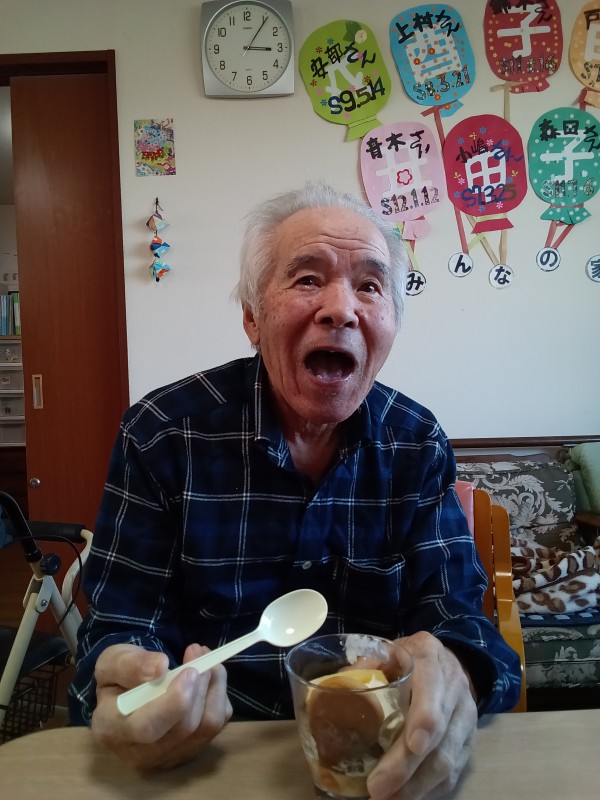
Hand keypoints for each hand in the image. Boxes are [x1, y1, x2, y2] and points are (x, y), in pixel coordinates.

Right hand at [91, 642, 232, 770]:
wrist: (127, 695)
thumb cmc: (118, 677)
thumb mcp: (112, 661)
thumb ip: (131, 664)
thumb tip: (160, 667)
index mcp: (113, 730)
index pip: (147, 729)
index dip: (174, 702)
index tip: (189, 671)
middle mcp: (141, 753)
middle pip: (184, 728)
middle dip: (199, 685)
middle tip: (198, 650)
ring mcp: (169, 756)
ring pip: (207, 726)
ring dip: (213, 686)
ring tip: (205, 659)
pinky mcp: (191, 750)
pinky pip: (218, 723)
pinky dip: (219, 694)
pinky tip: (208, 676)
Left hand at [367, 632, 476, 799]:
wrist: (446, 662)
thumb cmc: (406, 658)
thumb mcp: (386, 651)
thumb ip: (365, 667)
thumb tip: (337, 691)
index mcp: (430, 657)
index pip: (432, 684)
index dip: (425, 716)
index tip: (413, 744)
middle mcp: (454, 686)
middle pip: (439, 732)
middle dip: (408, 765)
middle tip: (378, 788)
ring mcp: (465, 717)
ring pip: (448, 759)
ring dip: (416, 785)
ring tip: (387, 799)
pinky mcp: (467, 743)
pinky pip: (452, 774)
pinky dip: (427, 790)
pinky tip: (404, 797)